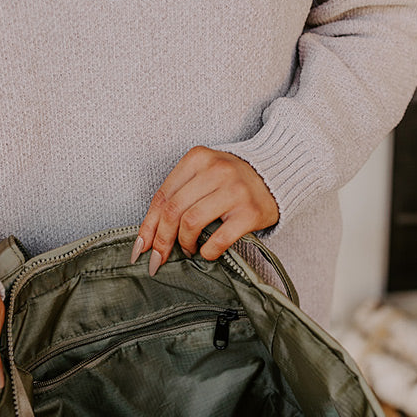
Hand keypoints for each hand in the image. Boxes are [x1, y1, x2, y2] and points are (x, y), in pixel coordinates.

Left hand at [131, 146, 278, 273]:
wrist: (276, 176)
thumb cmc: (232, 181)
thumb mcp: (203, 176)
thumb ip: (178, 196)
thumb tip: (149, 236)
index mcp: (198, 158)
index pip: (162, 196)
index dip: (147, 226)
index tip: (140, 249)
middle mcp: (216, 170)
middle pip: (173, 211)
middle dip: (161, 240)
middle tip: (158, 258)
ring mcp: (234, 191)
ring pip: (191, 222)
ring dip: (184, 243)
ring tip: (187, 249)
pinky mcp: (249, 212)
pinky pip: (218, 239)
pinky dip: (207, 251)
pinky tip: (206, 252)